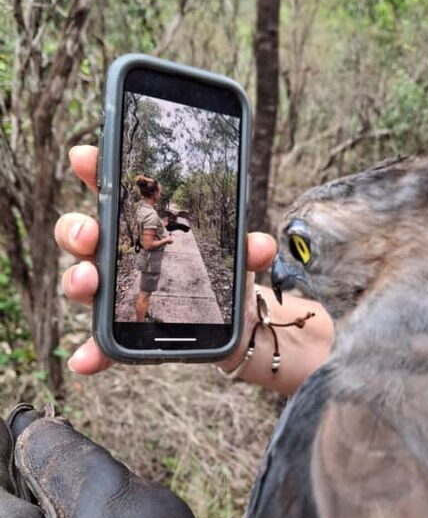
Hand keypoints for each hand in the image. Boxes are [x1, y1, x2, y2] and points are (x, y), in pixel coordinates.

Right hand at [55, 145, 276, 373]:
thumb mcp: (239, 259)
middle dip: (78, 230)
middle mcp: (121, 257)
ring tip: (90, 282)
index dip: (96, 172)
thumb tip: (260, 245)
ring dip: (78, 280)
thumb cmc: (224, 278)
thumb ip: (248, 249)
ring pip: (84, 281)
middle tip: (91, 233)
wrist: (233, 325)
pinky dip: (91, 350)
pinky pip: (100, 342)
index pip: (113, 193)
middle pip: (85, 235)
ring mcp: (117, 292)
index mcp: (144, 227)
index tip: (85, 157)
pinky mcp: (124, 331)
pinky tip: (85, 360)